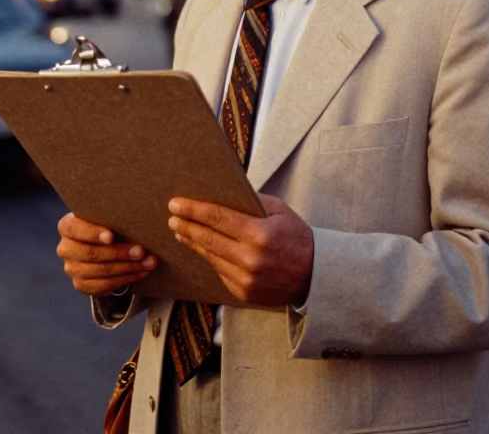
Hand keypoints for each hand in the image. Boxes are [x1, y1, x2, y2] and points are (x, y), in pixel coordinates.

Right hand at [56, 212, 156, 296]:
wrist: (99, 247)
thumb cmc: (104, 226)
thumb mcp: (104, 218)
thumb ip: (112, 217)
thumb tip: (136, 218)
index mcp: (67, 227)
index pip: (74, 229)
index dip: (92, 233)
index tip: (111, 236)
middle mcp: (65, 248)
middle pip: (91, 253)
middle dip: (119, 253)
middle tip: (141, 251)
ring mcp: (72, 269)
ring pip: (101, 271)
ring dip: (128, 267)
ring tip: (148, 263)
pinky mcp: (81, 284)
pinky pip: (105, 285)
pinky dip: (126, 279)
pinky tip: (141, 272)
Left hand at [168, 194, 314, 306]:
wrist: (317, 275)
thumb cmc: (297, 238)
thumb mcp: (279, 211)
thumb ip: (251, 202)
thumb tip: (221, 195)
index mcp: (259, 234)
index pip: (217, 218)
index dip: (193, 210)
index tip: (175, 204)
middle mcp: (250, 259)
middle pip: (207, 238)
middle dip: (186, 226)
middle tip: (171, 218)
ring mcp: (246, 279)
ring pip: (210, 256)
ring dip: (193, 243)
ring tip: (180, 232)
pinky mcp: (244, 292)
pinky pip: (220, 272)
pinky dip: (210, 259)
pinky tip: (201, 249)